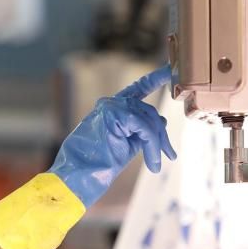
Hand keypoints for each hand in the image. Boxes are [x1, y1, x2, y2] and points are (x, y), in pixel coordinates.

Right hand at [49, 64, 175, 206]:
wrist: (77, 177)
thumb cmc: (97, 165)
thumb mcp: (126, 145)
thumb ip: (141, 132)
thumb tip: (162, 122)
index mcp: (112, 109)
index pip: (138, 89)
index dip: (155, 79)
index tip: (170, 71)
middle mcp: (111, 104)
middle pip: (149, 112)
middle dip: (161, 135)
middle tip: (170, 156)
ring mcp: (111, 107)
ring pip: (149, 121)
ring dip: (157, 145)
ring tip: (155, 165)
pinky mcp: (115, 115)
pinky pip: (145, 129)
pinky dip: (152, 147)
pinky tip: (152, 163)